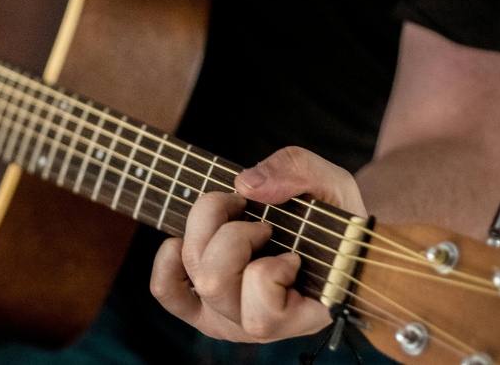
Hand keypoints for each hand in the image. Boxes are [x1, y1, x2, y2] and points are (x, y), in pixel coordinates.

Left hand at [150, 146, 366, 342]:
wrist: (323, 231)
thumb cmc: (332, 215)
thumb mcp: (332, 184)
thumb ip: (299, 173)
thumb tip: (246, 185)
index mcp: (301, 316)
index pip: (263, 316)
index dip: (271, 271)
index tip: (293, 251)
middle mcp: (258, 326)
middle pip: (214, 283)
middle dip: (233, 235)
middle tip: (262, 222)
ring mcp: (226, 316)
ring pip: (194, 277)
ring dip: (206, 231)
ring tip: (235, 216)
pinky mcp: (200, 305)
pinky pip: (166, 290)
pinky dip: (169, 258)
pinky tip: (189, 237)